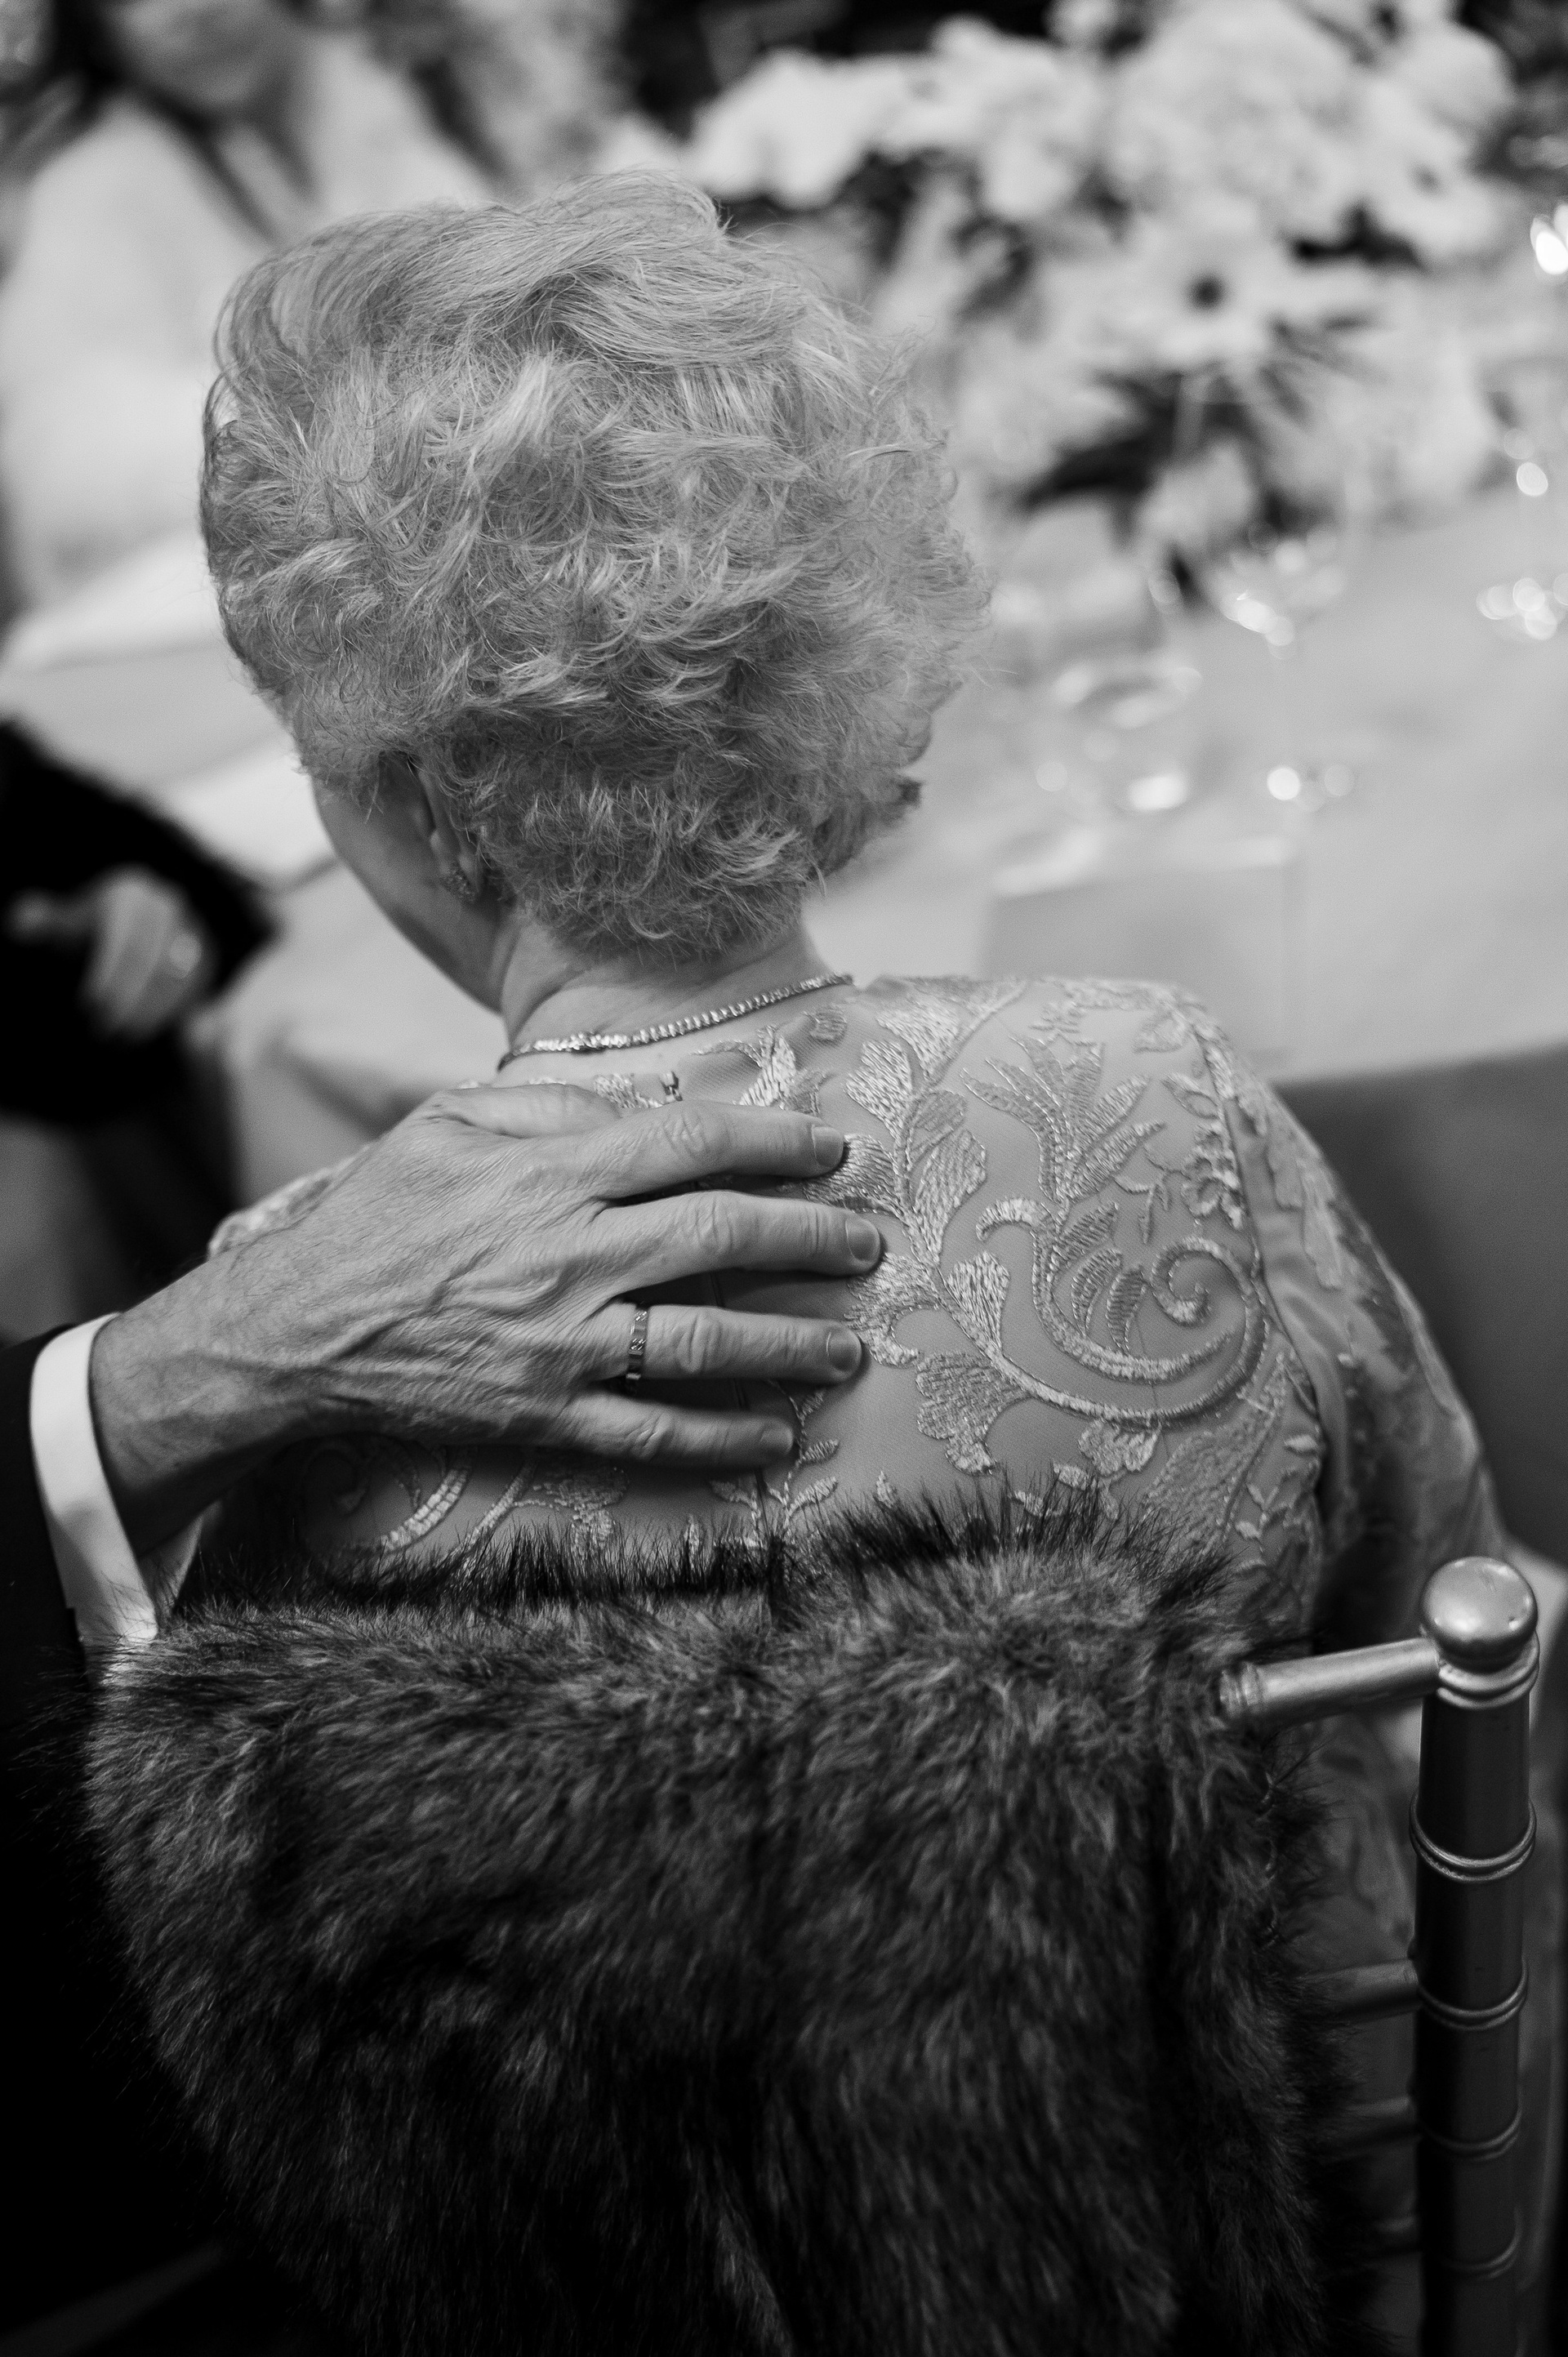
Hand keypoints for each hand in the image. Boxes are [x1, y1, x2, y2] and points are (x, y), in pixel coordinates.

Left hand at [6, 867, 217, 1038]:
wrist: (125, 940)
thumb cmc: (86, 937)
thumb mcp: (60, 928)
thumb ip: (41, 925)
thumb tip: (21, 923)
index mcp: (131, 892)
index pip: (124, 935)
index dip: (107, 974)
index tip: (88, 1005)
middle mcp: (169, 905)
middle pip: (154, 958)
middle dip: (128, 999)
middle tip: (103, 1031)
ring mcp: (193, 931)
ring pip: (179, 976)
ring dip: (150, 1012)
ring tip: (121, 1038)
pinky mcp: (206, 960)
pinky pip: (196, 990)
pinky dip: (171, 1015)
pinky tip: (145, 1035)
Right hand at [90, 1083, 883, 1553]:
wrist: (300, 1329)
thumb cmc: (378, 1216)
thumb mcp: (450, 1126)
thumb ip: (550, 1109)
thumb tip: (642, 1103)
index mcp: (555, 1174)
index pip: (695, 1147)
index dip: (778, 1144)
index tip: (834, 1149)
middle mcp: (575, 1256)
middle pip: (725, 1239)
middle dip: (812, 1240)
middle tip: (868, 1243)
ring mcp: (566, 1343)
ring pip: (709, 1343)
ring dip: (793, 1345)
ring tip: (850, 1346)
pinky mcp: (549, 1414)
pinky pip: (655, 1434)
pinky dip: (725, 1439)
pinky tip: (779, 1438)